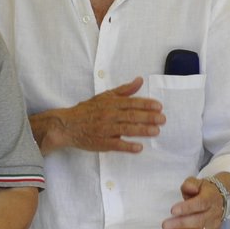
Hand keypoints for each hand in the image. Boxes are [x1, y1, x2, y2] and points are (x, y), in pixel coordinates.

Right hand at [45, 77, 163, 153]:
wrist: (67, 125)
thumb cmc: (87, 111)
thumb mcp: (104, 96)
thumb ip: (124, 90)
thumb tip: (139, 80)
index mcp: (110, 103)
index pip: (131, 102)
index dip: (145, 104)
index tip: (158, 106)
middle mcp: (108, 115)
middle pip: (131, 116)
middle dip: (148, 117)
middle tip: (162, 119)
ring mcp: (105, 129)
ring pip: (125, 129)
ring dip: (142, 130)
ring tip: (156, 131)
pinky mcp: (101, 143)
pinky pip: (116, 145)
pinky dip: (127, 146)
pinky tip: (139, 147)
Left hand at [162, 176, 224, 228]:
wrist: (220, 199)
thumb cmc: (203, 191)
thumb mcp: (197, 182)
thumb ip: (191, 184)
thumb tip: (189, 189)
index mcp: (211, 198)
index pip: (201, 204)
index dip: (187, 208)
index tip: (172, 211)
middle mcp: (215, 213)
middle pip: (199, 221)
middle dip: (180, 224)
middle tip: (164, 225)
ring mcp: (214, 226)